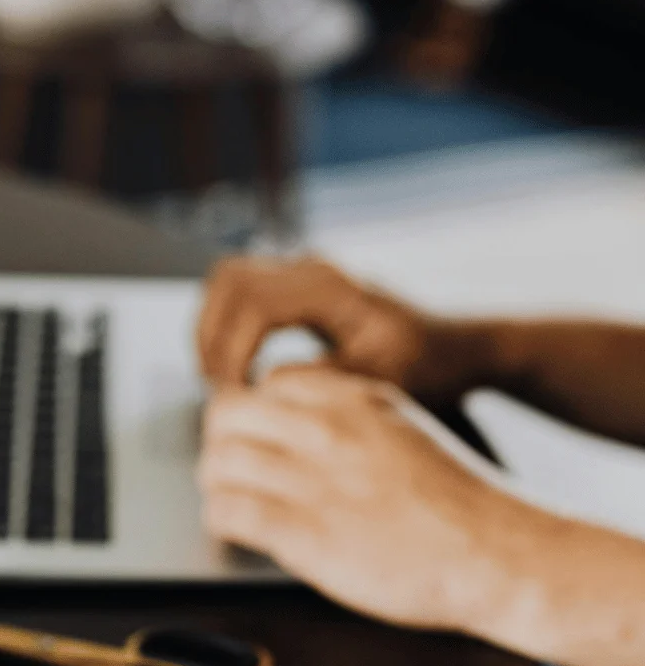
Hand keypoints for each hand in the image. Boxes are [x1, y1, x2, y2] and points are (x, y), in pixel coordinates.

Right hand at [198, 256, 467, 403]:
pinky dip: (226, 327)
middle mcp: (312, 268)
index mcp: (332, 287)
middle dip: (212, 337)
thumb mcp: (383, 382)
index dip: (232, 351)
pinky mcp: (296, 285)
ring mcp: (302, 270)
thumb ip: (325, 380)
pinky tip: (236, 368)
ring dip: (212, 329)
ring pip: (225, 281)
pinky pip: (239, 292)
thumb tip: (266, 384)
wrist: (453, 347)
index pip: (253, 304)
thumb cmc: (427, 367)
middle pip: (228, 281)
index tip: (235, 397)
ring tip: (221, 380)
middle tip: (219, 389)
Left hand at [199, 365, 557, 633]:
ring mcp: (313, 480)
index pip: (268, 382)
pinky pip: (229, 511)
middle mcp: (327, 431)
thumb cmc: (457, 500)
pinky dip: (222, 519)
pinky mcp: (304, 534)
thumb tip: (291, 416)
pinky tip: (236, 528)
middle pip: (226, 414)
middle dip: (221, 440)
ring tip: (232, 499)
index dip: (257, 412)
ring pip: (218, 461)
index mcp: (353, 399)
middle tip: (232, 467)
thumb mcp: (401, 427)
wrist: (500, 555)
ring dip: (217, 483)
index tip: (261, 436)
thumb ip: (347, 415)